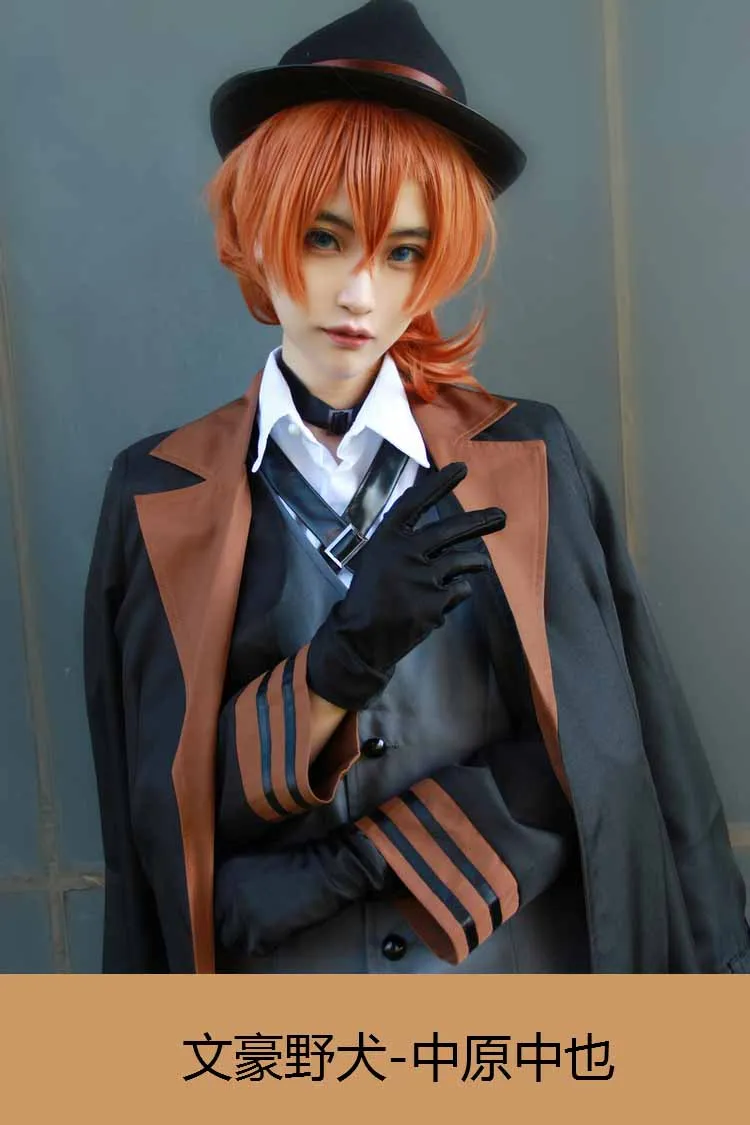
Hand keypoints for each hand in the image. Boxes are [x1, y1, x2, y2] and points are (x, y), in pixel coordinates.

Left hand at [214, 827, 389, 955]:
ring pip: (233, 941)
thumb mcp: (259, 863)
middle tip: (258, 924)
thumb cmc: (299, 865)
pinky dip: (268, 944)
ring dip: (250, 938)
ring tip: (271, 926)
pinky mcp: (256, 933)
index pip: (213, 905)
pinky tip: (281, 928)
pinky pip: (255, 949)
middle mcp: (225, 893)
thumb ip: (238, 882)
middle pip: (220, 925)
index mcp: (225, 873)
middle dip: (237, 928)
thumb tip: (227, 904)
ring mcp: (240, 914)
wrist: (325, 871)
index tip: (243, 916)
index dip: (228, 914)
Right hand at [307, 461, 505, 710]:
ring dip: (475, 563)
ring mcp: (422, 577)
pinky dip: (455, 594)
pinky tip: (442, 602)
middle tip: (501, 516)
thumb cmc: (369, 597)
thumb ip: (405, 546)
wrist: (362, 638)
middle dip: (480, 521)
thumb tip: (444, 538)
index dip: (439, 484)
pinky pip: (459, 591)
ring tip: (482, 564)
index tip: (461, 468)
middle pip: (450, 530)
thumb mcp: (378, 560)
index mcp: (388, 538)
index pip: (416, 502)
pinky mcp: (435, 601)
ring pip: (463, 562)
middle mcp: (406, 552)